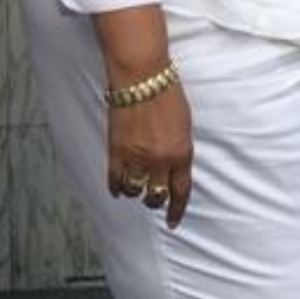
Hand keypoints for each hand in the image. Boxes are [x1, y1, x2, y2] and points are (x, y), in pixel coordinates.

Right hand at [106, 81, 192, 230]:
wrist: (142, 77)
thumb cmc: (166, 94)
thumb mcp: (184, 125)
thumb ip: (180, 149)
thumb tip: (173, 166)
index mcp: (181, 154)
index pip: (180, 192)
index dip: (176, 210)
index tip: (172, 221)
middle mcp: (160, 160)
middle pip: (156, 195)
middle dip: (155, 200)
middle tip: (152, 198)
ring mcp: (136, 157)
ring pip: (134, 191)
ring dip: (135, 192)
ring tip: (134, 186)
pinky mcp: (116, 151)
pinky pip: (115, 180)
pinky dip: (116, 187)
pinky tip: (117, 188)